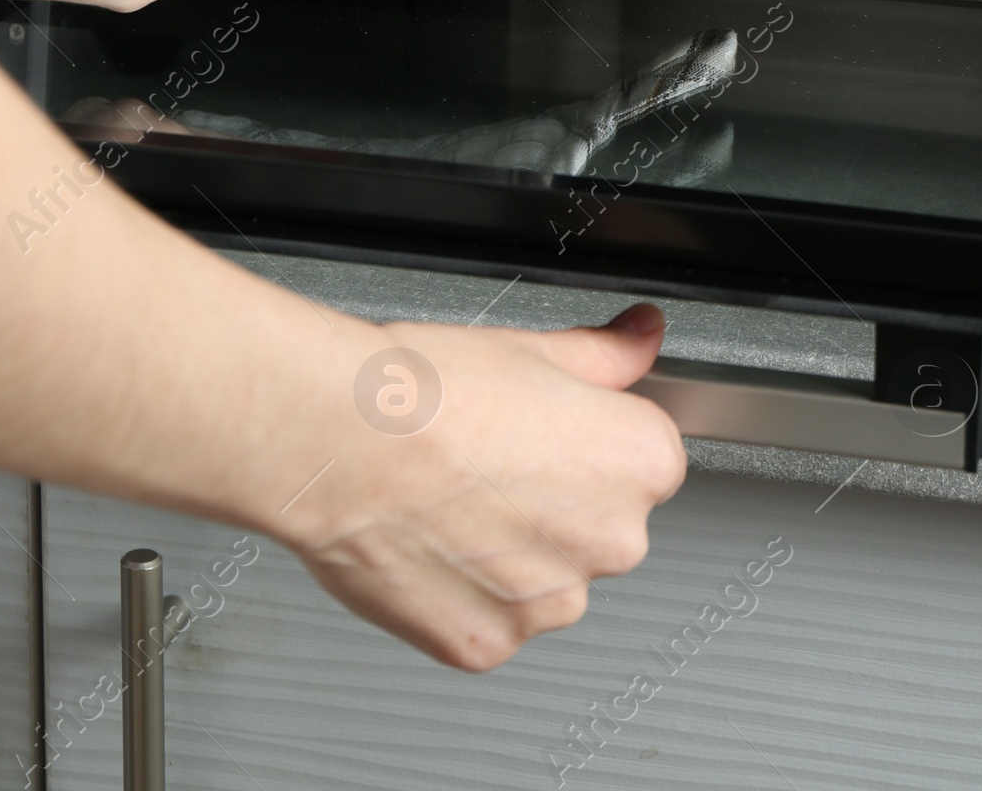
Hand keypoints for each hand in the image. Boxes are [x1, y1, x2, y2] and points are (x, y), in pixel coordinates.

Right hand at [282, 303, 685, 668]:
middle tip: (492, 460)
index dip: (587, 439)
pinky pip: (493, 619)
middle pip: (598, 524)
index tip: (546, 430)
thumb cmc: (426, 393)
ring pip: (546, 576)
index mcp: (639, 463)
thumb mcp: (533, 347)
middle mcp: (613, 542)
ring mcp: (550, 604)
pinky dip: (466, 592)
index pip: (642, 458)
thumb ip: (606, 354)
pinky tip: (432, 541)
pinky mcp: (488, 646)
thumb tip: (642, 336)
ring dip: (513, 551)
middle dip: (555, 501)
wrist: (339, 441)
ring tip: (453, 498)